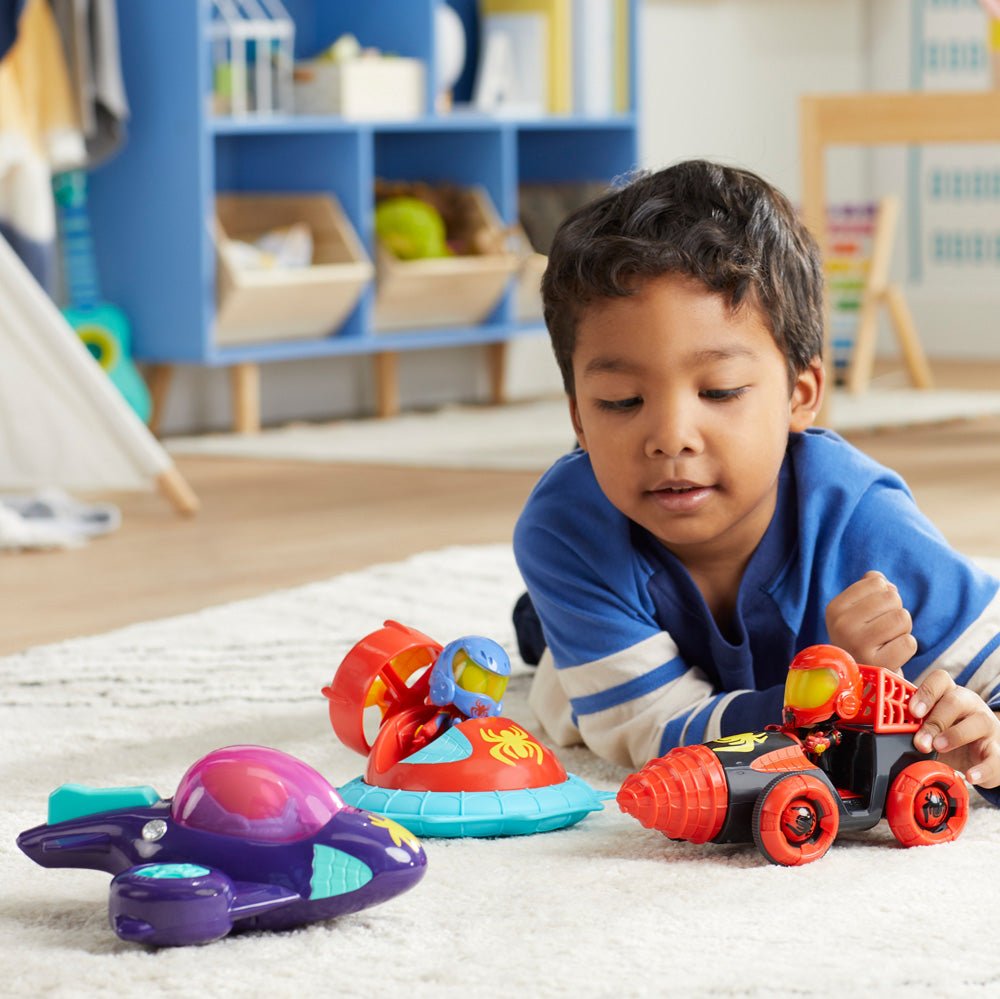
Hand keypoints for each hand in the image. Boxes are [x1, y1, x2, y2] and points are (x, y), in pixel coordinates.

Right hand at [825, 571, 916, 670]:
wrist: (860, 677)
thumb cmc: (862, 637)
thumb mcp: (856, 611)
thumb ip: (869, 587)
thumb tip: (883, 581)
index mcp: (835, 608)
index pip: (876, 582)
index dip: (883, 595)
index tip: (873, 613)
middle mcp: (842, 625)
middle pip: (892, 598)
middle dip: (895, 611)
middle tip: (883, 629)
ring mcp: (859, 645)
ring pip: (902, 618)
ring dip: (903, 629)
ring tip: (888, 640)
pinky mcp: (878, 664)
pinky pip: (909, 643)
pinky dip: (907, 647)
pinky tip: (893, 653)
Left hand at [910, 669, 999, 786]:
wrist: (982, 755)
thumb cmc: (950, 735)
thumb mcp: (931, 727)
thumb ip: (915, 725)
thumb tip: (888, 732)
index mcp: (949, 694)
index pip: (940, 680)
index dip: (925, 692)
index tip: (913, 711)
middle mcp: (970, 705)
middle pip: (955, 701)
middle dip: (935, 721)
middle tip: (920, 741)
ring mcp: (987, 725)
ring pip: (978, 722)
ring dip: (955, 735)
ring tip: (939, 749)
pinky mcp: (998, 749)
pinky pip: (994, 756)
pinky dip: (982, 768)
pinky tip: (969, 775)